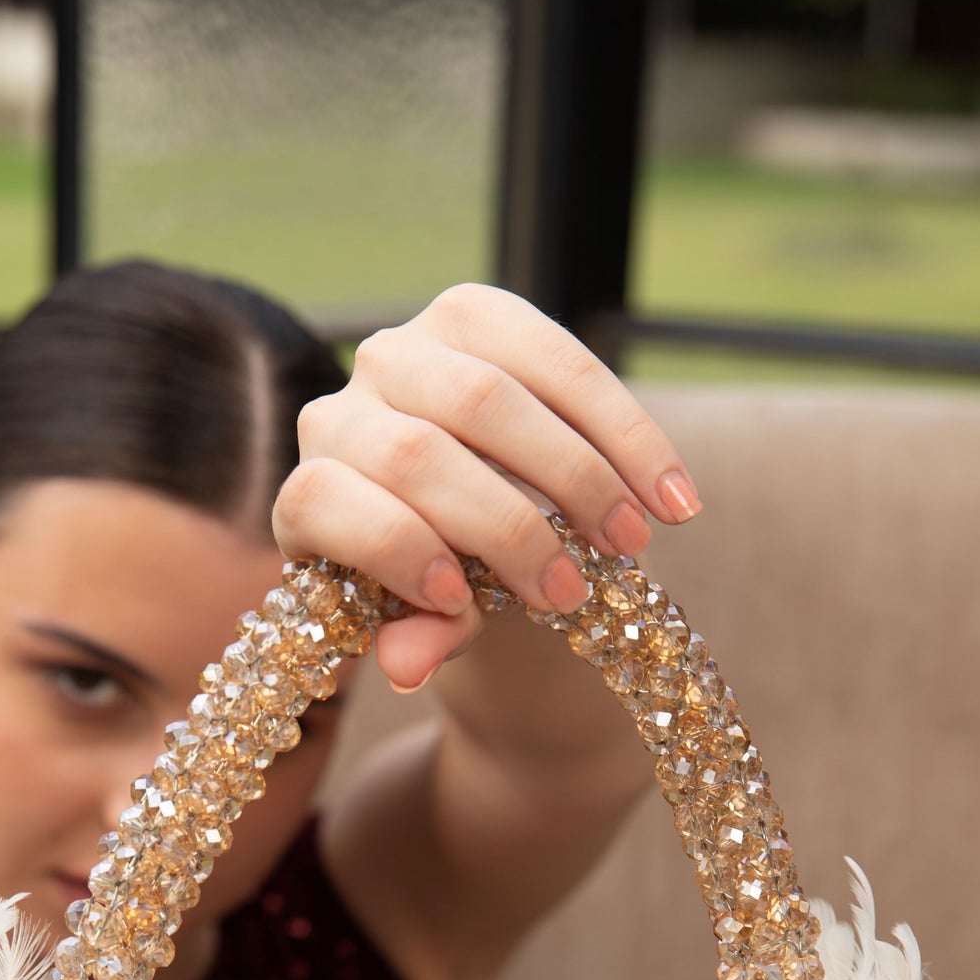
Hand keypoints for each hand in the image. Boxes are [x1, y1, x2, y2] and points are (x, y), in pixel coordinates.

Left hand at [272, 281, 702, 692]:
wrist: (471, 515)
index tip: (461, 601)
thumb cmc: (444, 582)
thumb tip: (409, 666)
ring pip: (485, 396)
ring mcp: (400, 351)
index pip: (324, 501)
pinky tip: (668, 491)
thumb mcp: (429, 620)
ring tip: (633, 541)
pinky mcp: (471, 314)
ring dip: (575, 474)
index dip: (390, 547)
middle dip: (506, 527)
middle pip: (417, 455)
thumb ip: (417, 634)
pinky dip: (621, 429)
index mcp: (310, 493)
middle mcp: (339, 412)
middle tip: (574, 590)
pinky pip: (552, 357)